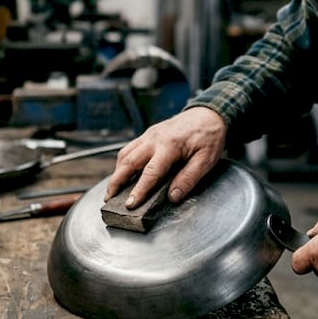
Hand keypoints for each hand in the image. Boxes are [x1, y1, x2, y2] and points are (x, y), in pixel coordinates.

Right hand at [104, 107, 227, 206]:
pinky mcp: (148, 134)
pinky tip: (122, 174)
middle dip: (116, 182)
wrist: (208, 114)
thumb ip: (189, 178)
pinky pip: (130, 148)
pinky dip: (122, 163)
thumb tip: (173, 197)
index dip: (139, 190)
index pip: (150, 172)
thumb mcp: (206, 160)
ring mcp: (149, 135)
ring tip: (112, 190)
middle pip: (128, 162)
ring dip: (116, 173)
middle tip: (108, 200)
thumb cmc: (209, 137)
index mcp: (170, 146)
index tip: (130, 205)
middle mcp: (155, 139)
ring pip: (125, 154)